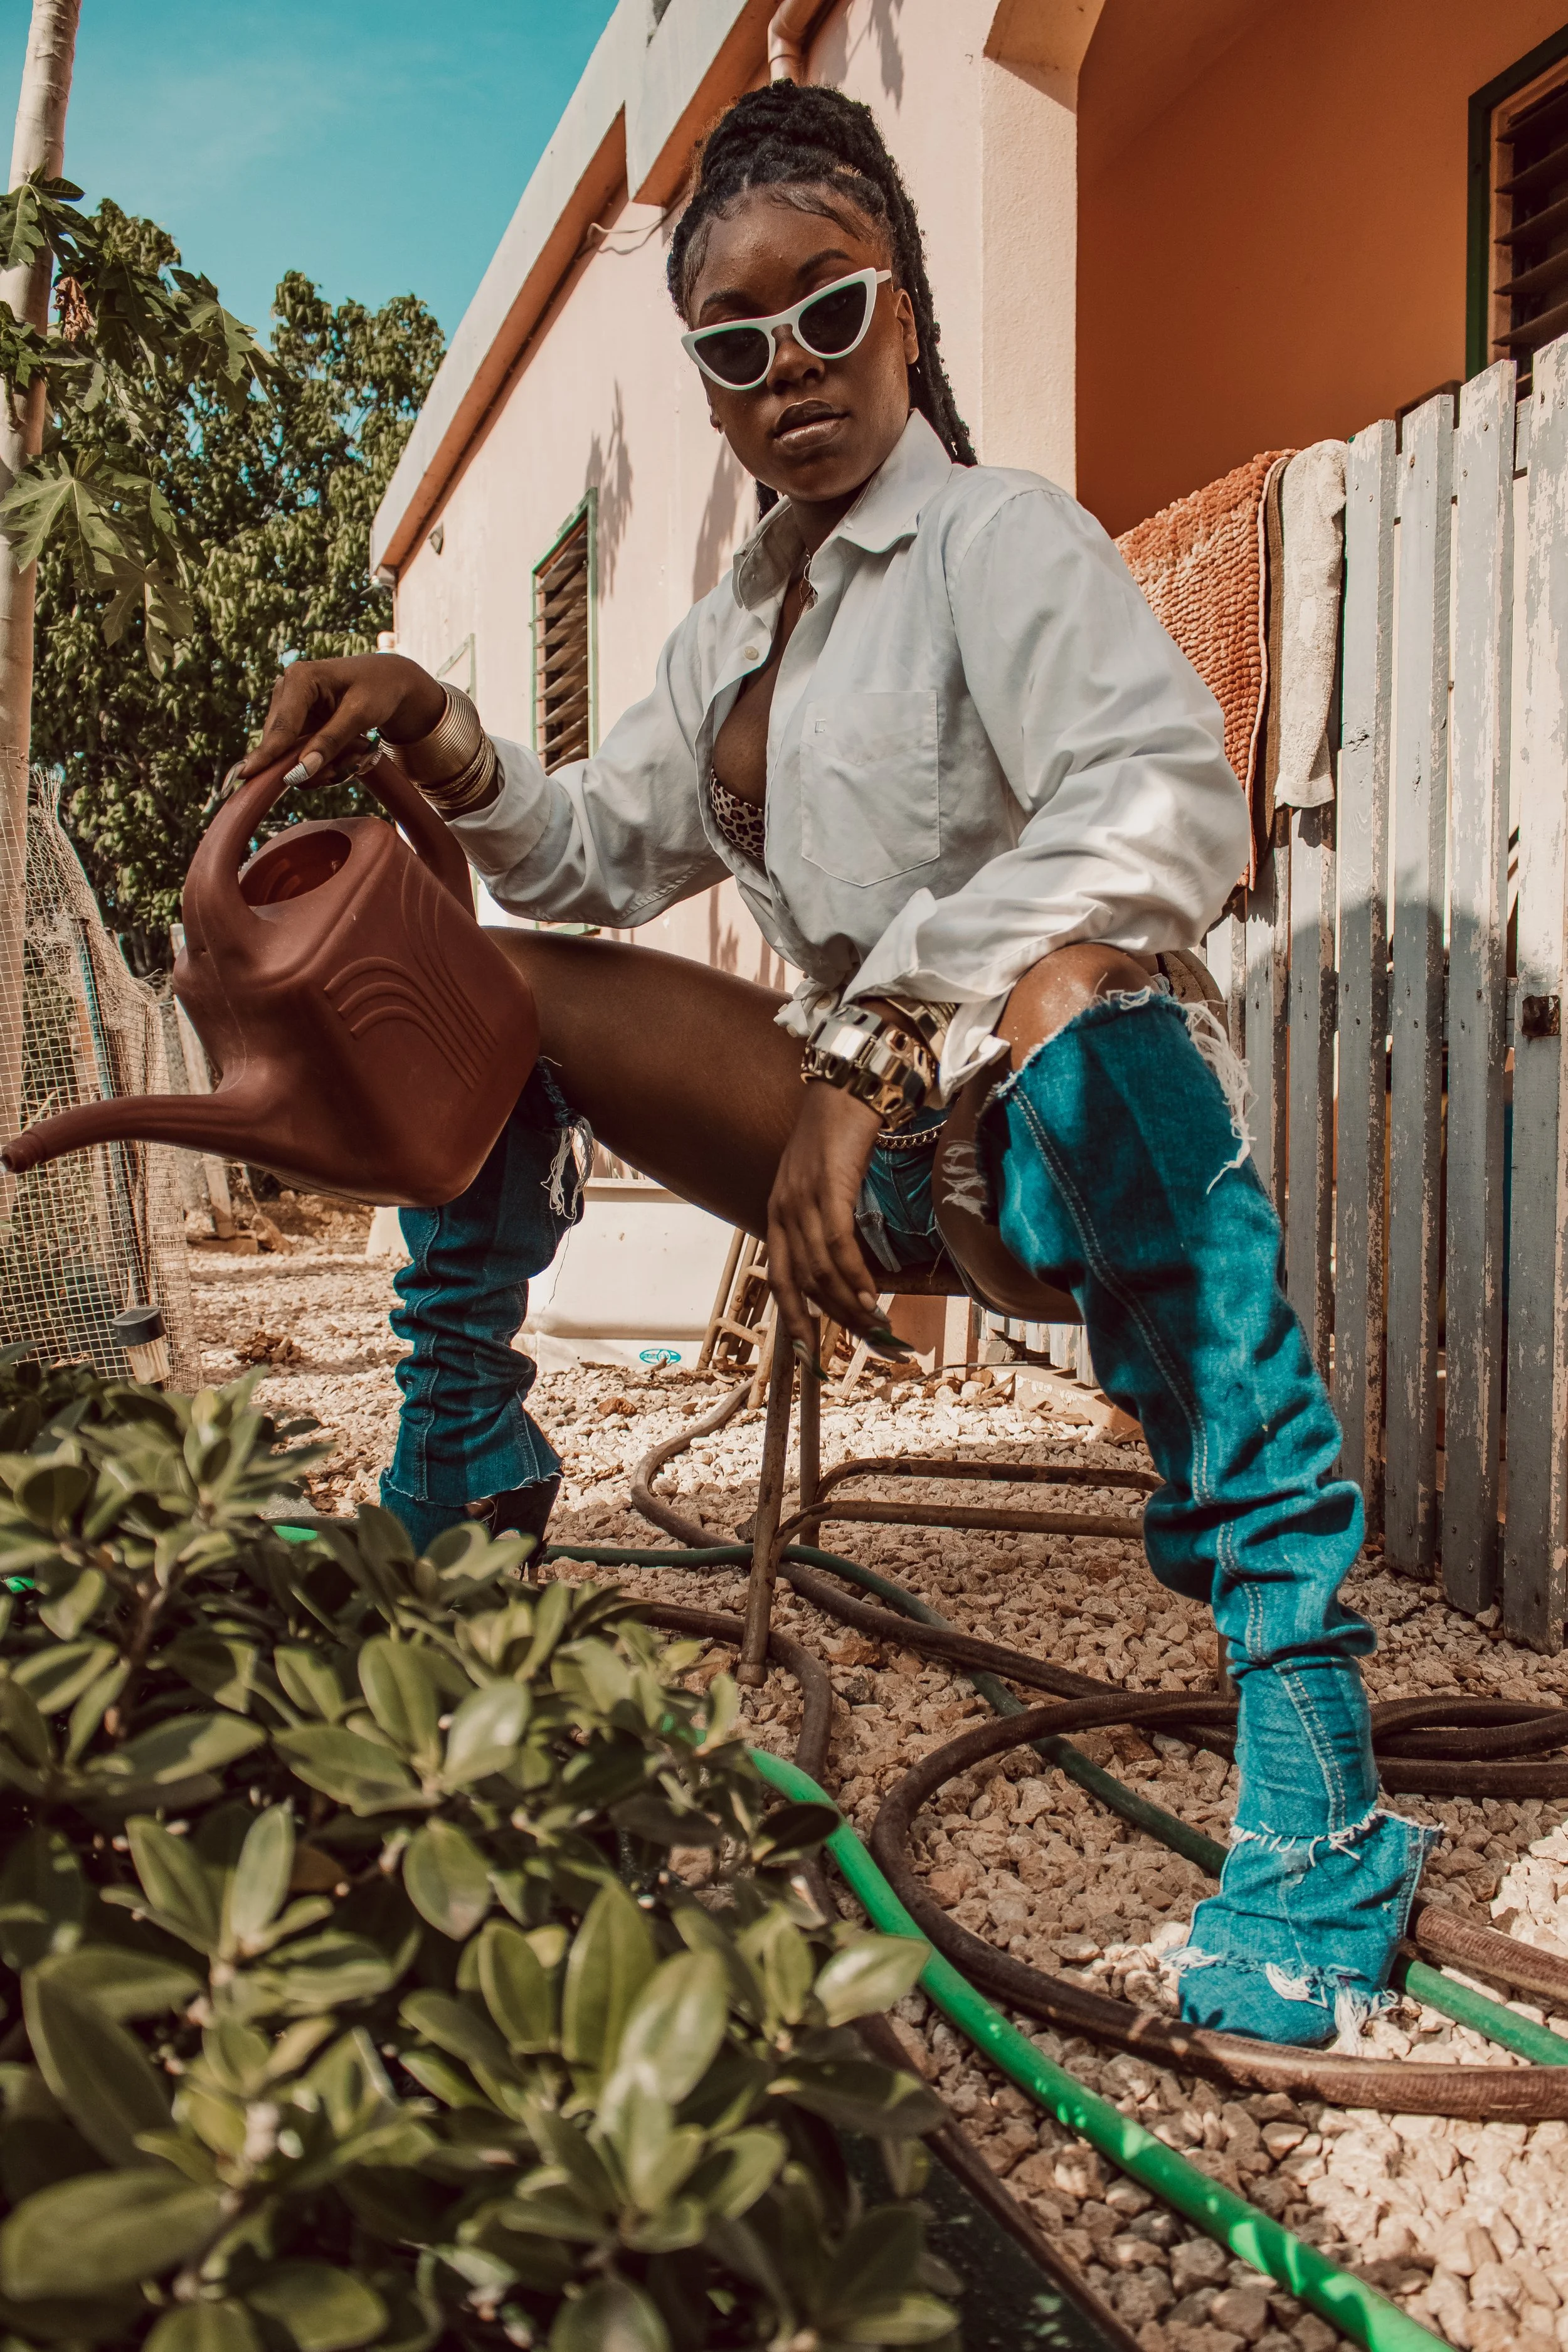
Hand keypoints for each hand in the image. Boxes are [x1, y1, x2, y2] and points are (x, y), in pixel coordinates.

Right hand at [236, 654, 446, 788]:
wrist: (389, 681)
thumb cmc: (378, 690)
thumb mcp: (360, 714)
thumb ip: (331, 742)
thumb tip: (299, 771)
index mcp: (299, 679)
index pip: (282, 727)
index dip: (267, 754)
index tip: (246, 775)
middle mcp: (287, 693)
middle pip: (283, 746)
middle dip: (314, 765)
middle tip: (353, 763)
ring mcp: (290, 711)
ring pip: (292, 756)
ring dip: (325, 766)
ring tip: (358, 754)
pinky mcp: (298, 726)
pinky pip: (302, 756)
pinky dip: (326, 762)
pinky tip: (350, 753)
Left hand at [767, 1080, 889, 1364]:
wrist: (847, 1091)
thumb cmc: (838, 1138)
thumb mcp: (821, 1186)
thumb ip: (824, 1223)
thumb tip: (846, 1266)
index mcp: (777, 1215)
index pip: (781, 1280)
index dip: (795, 1321)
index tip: (812, 1352)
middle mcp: (783, 1212)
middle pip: (802, 1283)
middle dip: (832, 1319)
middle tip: (863, 1341)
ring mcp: (802, 1201)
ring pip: (821, 1270)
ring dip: (849, 1303)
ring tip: (874, 1324)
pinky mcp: (827, 1190)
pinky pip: (838, 1245)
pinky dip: (855, 1274)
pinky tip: (872, 1294)